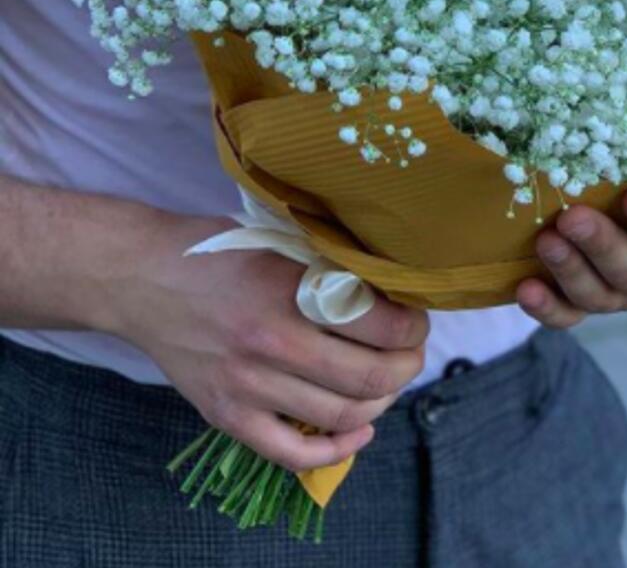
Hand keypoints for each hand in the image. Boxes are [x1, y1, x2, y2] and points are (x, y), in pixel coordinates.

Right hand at [104, 211, 428, 472]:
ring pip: (340, 415)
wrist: (142, 278)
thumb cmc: (218, 252)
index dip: (413, 326)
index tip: (416, 318)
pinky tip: (360, 429)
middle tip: (411, 351)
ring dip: (381, 402)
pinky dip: (336, 449)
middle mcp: (270, 345)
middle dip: (407, 366)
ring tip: (388, 381)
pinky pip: (290, 453)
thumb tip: (392, 287)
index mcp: (288, 292)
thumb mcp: (280, 240)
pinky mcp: (226, 416)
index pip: (380, 326)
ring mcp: (246, 387)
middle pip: (370, 377)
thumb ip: (330, 265)